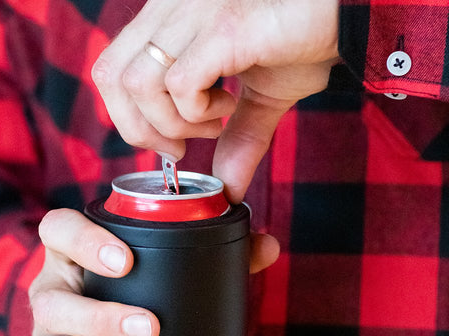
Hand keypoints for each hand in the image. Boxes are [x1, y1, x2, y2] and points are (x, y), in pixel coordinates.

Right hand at [27, 208, 279, 335]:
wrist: (111, 327)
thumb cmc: (141, 288)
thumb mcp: (168, 263)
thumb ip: (217, 249)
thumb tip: (269, 245)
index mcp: (73, 256)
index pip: (59, 231)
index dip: (83, 241)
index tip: (126, 260)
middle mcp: (52, 295)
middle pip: (53, 302)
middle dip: (100, 317)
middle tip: (151, 328)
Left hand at [92, 0, 338, 200]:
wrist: (353, 7)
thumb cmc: (306, 39)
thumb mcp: (261, 99)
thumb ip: (237, 139)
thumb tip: (229, 190)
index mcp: (169, 18)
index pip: (109, 70)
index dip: (127, 116)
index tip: (171, 141)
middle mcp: (172, 7)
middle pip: (111, 78)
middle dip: (141, 128)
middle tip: (184, 142)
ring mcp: (195, 10)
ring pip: (141, 84)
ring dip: (174, 121)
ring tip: (215, 118)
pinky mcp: (224, 24)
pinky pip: (181, 83)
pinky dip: (197, 110)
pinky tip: (229, 103)